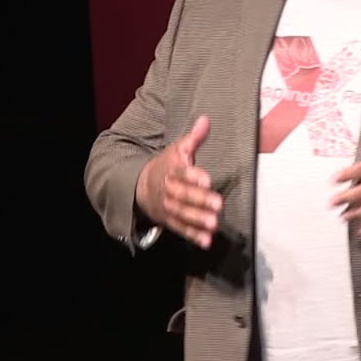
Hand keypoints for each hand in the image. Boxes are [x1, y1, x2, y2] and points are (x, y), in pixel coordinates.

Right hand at [135, 115, 221, 248]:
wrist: (142, 186)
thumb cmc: (167, 166)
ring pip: (182, 214)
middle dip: (200, 200)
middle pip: (183, 195)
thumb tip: (205, 119)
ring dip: (198, 219)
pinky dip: (193, 236)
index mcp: (172, 169)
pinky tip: (206, 241)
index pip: (182, 172)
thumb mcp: (177, 149)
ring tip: (214, 223)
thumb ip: (193, 138)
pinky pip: (181, 229)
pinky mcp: (170, 221)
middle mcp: (169, 189)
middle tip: (218, 204)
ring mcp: (168, 207)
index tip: (207, 179)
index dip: (194, 176)